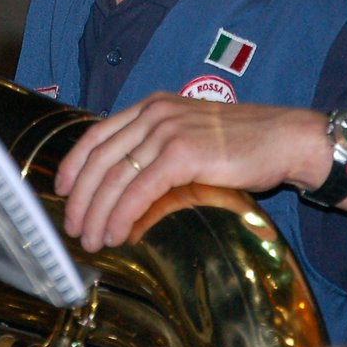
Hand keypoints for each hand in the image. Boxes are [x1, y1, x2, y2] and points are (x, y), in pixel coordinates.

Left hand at [53, 94, 324, 252]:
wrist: (285, 139)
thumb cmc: (243, 144)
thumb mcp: (190, 135)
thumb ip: (158, 148)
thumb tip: (126, 184)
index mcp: (152, 106)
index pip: (97, 134)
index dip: (74, 163)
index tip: (61, 189)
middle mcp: (154, 113)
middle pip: (100, 158)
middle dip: (80, 197)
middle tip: (73, 227)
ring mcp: (168, 131)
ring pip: (115, 177)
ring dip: (97, 213)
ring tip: (92, 239)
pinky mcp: (183, 154)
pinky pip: (140, 189)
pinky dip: (122, 214)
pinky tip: (116, 233)